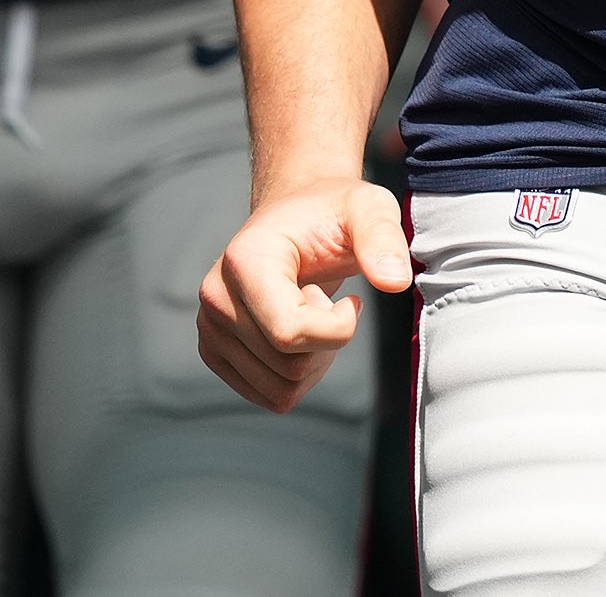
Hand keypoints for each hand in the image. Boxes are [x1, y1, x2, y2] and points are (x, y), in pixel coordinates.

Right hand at [199, 178, 408, 411]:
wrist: (298, 217)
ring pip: (280, 389)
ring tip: (310, 313)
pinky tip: (300, 334)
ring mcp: (210, 327)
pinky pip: (270, 396)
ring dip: (313, 361)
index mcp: (244, 260)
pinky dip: (298, 377)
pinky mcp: (215, 351)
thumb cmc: (334, 212)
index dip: (338, 328)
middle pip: (288, 365)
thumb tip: (395, 281)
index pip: (290, 332)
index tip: (352, 299)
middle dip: (327, 342)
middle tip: (325, 299)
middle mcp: (216, 296)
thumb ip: (383, 238)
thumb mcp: (368, 209)